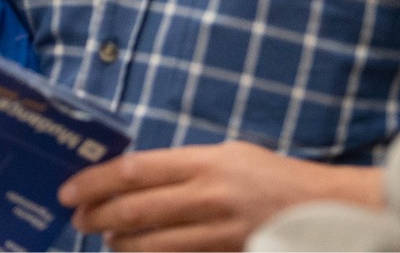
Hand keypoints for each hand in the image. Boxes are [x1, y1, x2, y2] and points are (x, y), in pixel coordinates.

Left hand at [60, 141, 385, 251]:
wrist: (328, 209)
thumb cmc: (271, 177)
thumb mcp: (226, 155)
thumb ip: (183, 166)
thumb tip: (133, 176)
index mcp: (205, 162)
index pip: (136, 170)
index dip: (97, 181)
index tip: (71, 190)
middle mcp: (211, 195)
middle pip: (138, 208)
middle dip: (99, 216)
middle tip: (78, 219)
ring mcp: (222, 230)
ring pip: (156, 243)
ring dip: (122, 244)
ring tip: (106, 239)